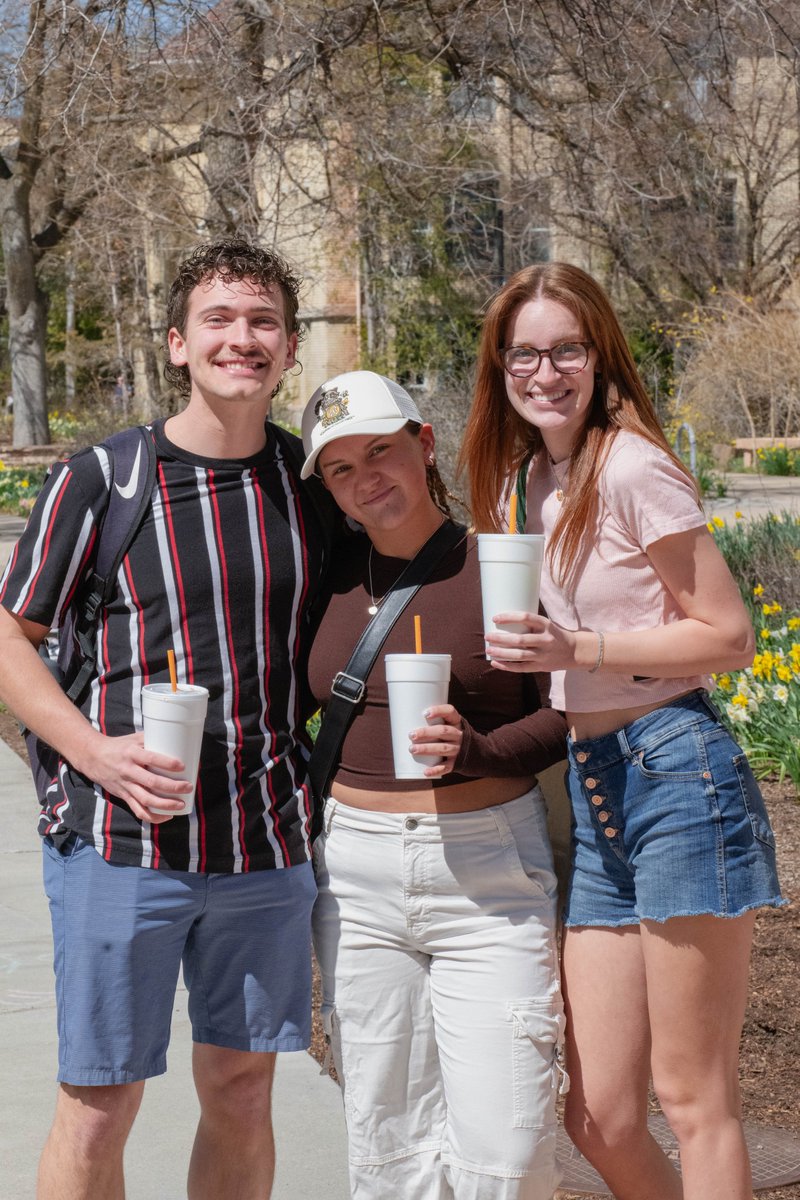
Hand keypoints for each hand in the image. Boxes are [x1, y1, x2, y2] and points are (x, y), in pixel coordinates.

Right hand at [75, 731, 193, 823]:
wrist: (93, 757)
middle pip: (152, 783)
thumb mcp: (134, 738)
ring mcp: (125, 785)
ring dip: (165, 805)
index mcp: (132, 753)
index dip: (167, 763)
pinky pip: (138, 810)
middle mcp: (128, 771)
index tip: (183, 766)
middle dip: (172, 787)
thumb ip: (153, 739)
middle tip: (188, 787)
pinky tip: (167, 816)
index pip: (151, 758)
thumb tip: (179, 740)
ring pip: (146, 800)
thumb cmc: (120, 746)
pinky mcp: (123, 796)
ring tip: (181, 805)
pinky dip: (153, 816)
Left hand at [409, 704, 463, 777]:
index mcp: (457, 722)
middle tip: (411, 735)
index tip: (425, 713)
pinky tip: (425, 771)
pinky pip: (446, 767)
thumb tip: (404, 719)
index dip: (439, 711)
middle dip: (426, 733)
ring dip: (427, 749)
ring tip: (412, 749)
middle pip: (443, 732)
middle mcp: (459, 735)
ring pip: (443, 748)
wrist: (476, 753)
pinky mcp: (456, 763)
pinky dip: (435, 770)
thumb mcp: (450, 725)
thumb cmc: (452, 735)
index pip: (451, 712)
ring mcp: (459, 749)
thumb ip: (433, 722)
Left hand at [485, 612, 578, 671]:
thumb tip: (502, 621)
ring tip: (488, 650)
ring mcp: (543, 655)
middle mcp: (545, 640)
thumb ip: (529, 624)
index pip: (526, 618)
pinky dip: (507, 666)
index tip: (495, 618)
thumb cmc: (553, 634)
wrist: (574, 651)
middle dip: (500, 639)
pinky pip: (521, 668)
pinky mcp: (541, 667)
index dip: (509, 617)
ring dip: (501, 653)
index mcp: (546, 625)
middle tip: (487, 636)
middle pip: (519, 640)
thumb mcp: (546, 624)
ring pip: (519, 655)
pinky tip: (496, 663)